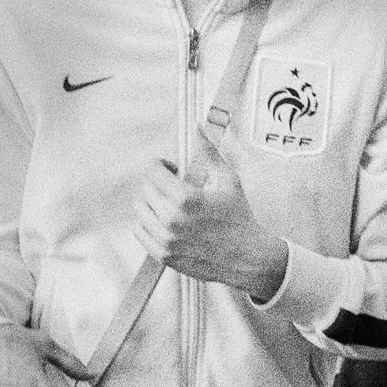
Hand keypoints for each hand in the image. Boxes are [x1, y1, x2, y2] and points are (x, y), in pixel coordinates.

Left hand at [138, 131, 288, 300]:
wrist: (247, 257)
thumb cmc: (239, 219)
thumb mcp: (228, 180)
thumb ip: (209, 152)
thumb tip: (199, 128)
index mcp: (186, 199)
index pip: (153, 172)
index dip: (161, 164)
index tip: (170, 167)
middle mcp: (172, 220)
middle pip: (145, 189)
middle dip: (158, 183)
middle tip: (174, 185)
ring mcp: (166, 240)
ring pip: (140, 210)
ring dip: (152, 202)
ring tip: (171, 203)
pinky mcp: (164, 255)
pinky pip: (139, 231)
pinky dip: (148, 222)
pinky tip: (166, 220)